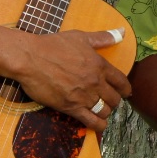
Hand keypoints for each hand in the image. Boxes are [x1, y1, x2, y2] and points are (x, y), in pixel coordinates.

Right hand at [12, 29, 130, 133]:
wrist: (30, 58)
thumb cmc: (53, 45)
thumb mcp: (81, 37)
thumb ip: (103, 37)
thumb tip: (122, 31)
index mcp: (100, 65)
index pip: (122, 81)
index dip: (126, 89)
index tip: (126, 92)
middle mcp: (95, 82)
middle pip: (115, 99)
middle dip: (114, 101)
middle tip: (110, 101)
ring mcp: (84, 96)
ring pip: (105, 111)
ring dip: (105, 111)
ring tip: (101, 109)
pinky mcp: (70, 107)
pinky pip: (91, 122)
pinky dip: (98, 125)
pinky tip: (99, 124)